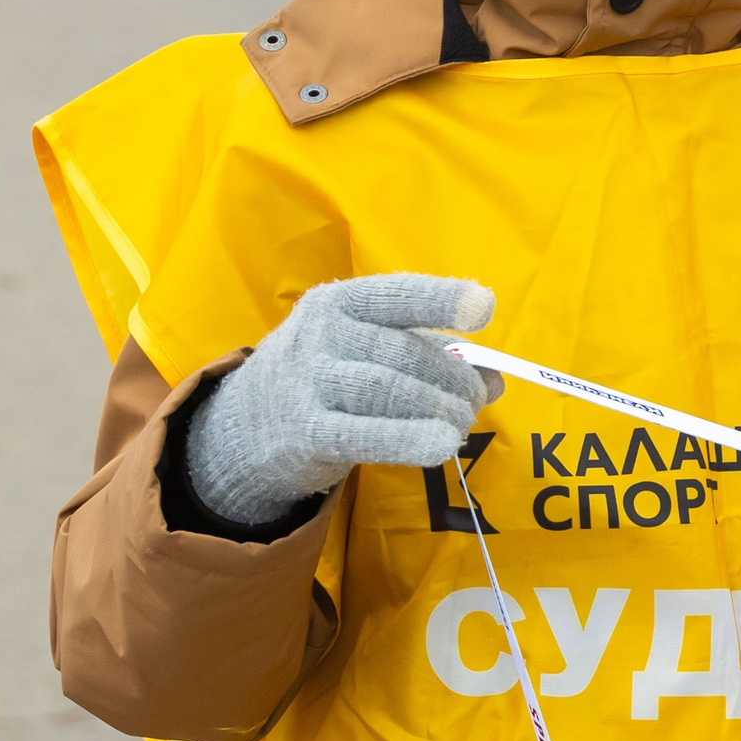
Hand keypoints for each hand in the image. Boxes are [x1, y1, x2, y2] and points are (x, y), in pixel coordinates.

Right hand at [185, 273, 501, 527]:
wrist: (245, 425)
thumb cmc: (324, 376)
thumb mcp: (366, 350)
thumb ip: (427, 356)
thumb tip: (495, 378)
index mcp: (339, 302)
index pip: (394, 295)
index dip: (440, 300)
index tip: (484, 308)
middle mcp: (322, 335)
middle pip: (404, 353)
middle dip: (454, 379)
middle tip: (477, 400)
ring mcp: (311, 383)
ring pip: (390, 390)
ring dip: (440, 409)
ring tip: (462, 424)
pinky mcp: (307, 432)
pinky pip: (365, 434)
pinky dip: (409, 439)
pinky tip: (443, 446)